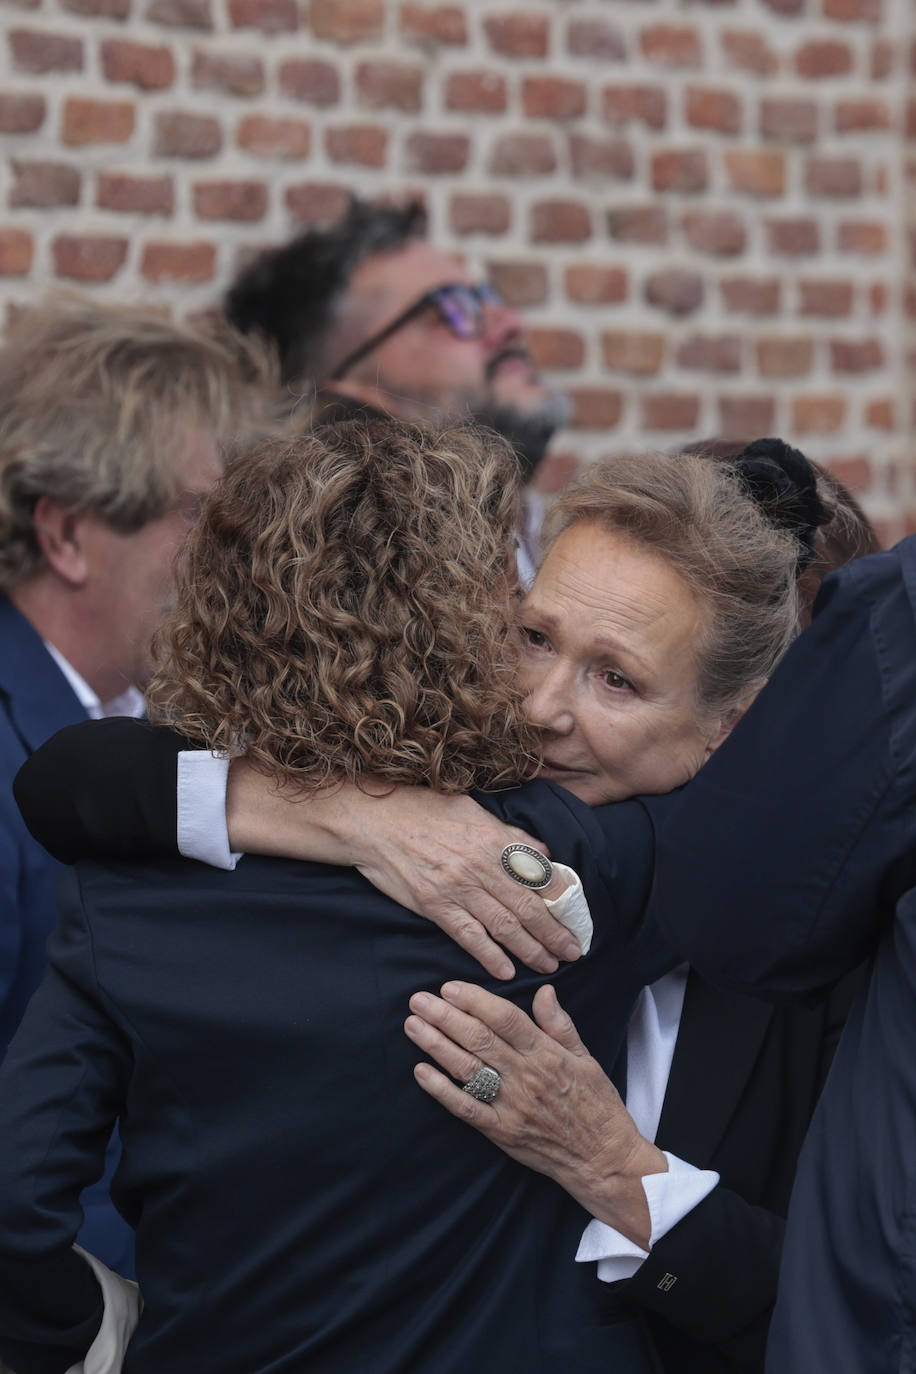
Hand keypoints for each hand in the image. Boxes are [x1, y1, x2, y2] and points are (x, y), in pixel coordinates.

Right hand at [228, 764, 581, 979]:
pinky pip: (469, 936)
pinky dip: (490, 956)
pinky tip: (506, 971)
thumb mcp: (473, 809)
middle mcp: (482, 866)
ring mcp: (459, 887)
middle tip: (572, 953)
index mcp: (495, 840)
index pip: (539, 876)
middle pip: (528, 907)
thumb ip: (509, 833)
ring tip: (548, 965)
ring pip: (504, 925)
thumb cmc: (423, 808)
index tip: (576, 918)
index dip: (561, 902)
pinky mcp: (435, 905)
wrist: (374, 820)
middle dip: (554, 934)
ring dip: (530, 949)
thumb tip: (540, 850)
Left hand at [405, 981, 666, 1246]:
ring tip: (413, 1026)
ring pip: (468, 1069)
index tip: (450, 987)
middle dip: (445, 1017)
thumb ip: (560, 1024)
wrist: (603, 1159)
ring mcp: (512, 1106)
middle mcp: (526, 1077)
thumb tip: (544, 990)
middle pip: (479, 1040)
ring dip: (437, 1046)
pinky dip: (442, 1090)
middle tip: (418, 1000)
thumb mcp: (586, 1058)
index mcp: (547, 1054)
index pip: (505, 1019)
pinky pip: (466, 1109)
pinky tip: (421, 1072)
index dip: (475, 1000)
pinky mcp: (502, 1132)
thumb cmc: (597, 1106)